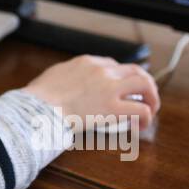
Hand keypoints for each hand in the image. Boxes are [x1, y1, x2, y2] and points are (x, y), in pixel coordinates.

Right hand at [24, 55, 159, 130]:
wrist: (37, 108)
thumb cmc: (39, 97)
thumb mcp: (54, 75)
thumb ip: (67, 76)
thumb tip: (68, 85)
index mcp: (87, 62)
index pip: (114, 65)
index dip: (121, 78)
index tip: (121, 89)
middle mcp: (102, 71)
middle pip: (135, 70)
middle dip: (144, 84)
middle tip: (145, 98)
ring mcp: (109, 88)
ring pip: (144, 84)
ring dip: (151, 97)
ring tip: (149, 110)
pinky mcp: (113, 108)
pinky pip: (140, 110)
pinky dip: (145, 117)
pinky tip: (140, 126)